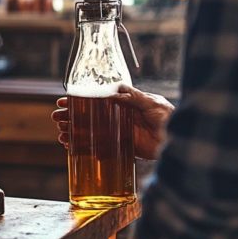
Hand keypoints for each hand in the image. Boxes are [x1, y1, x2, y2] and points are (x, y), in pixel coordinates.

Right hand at [51, 85, 174, 159]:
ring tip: (61, 134)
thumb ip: (132, 96)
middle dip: (70, 117)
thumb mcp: (151, 102)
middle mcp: (117, 117)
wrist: (180, 140)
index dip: (78, 101)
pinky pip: (99, 147)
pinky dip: (85, 147)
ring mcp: (117, 132)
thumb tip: (113, 91)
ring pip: (90, 132)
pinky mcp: (121, 147)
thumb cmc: (169, 117)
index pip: (94, 99)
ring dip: (74, 132)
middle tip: (57, 119)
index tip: (63, 101)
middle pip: (88, 116)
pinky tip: (72, 147)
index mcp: (123, 102)